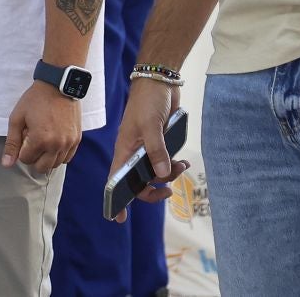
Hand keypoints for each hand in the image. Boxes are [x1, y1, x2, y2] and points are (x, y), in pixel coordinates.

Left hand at [2, 81, 81, 174]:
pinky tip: (54, 142)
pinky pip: (67, 158)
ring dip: (46, 157)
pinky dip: (59, 154)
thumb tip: (6, 164)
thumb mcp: (17, 118)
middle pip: (41, 167)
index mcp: (40, 140)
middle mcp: (57, 145)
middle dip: (34, 156)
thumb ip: (11, 143)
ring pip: (55, 164)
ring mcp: (69, 143)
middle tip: (33, 140)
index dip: (22, 148)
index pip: (26, 159)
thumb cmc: (35, 100)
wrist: (58, 85)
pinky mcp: (77, 139)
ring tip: (44, 138)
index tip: (25, 134)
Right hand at [109, 77, 188, 222]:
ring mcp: (147, 147)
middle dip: (154, 190)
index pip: (115, 179)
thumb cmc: (148, 101)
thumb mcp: (151, 126)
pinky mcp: (160, 142)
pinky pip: (166, 160)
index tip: (118, 218)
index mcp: (124, 149)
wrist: (160, 81)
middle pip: (139, 181)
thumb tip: (162, 176)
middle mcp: (133, 151)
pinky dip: (175, 164)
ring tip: (181, 166)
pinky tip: (184, 160)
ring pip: (155, 172)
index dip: (116, 199)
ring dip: (169, 174)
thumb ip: (156, 151)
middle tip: (168, 191)